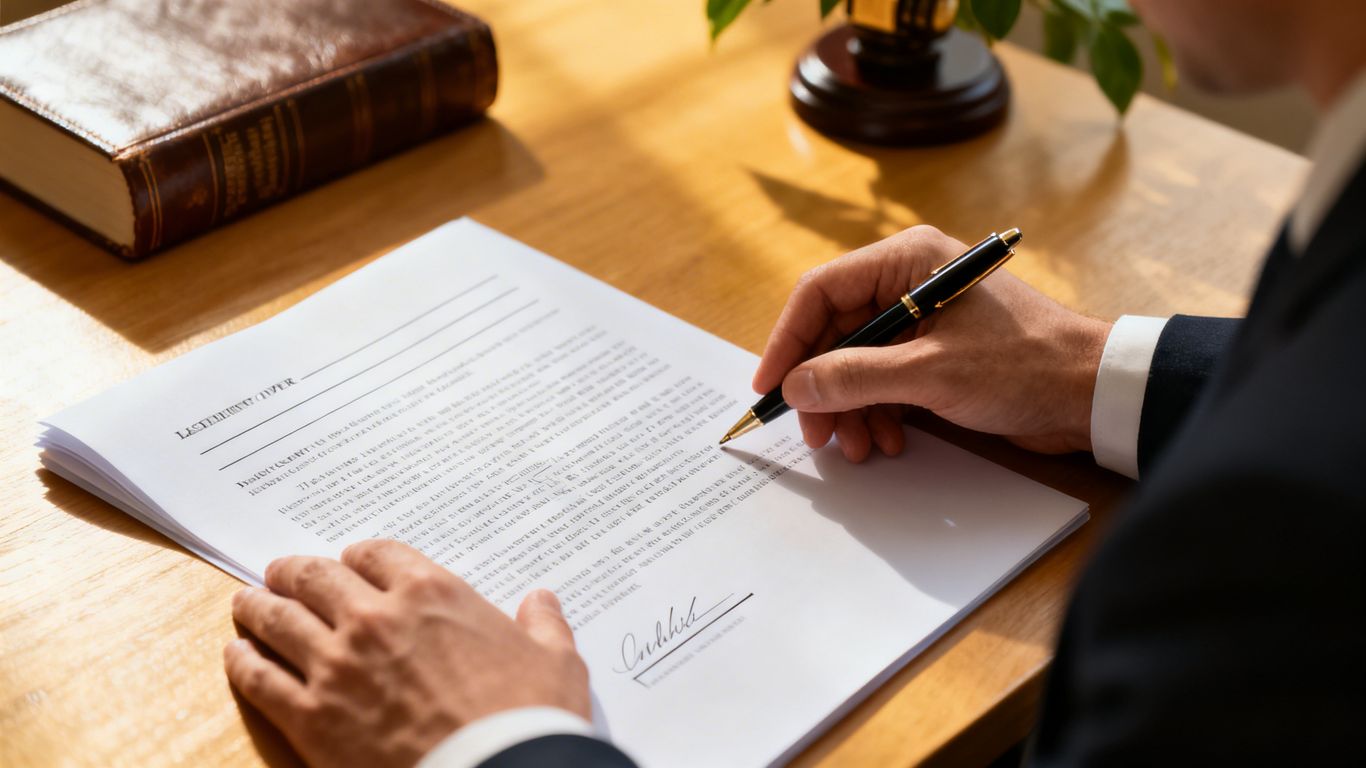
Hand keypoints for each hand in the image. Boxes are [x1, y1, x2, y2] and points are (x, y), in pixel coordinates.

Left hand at [224, 540, 589, 767]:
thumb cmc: (528, 719)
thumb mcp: (555, 662)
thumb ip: (544, 625)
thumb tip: (542, 602)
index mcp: (432, 593)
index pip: (377, 553)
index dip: (360, 557)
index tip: (352, 564)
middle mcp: (375, 618)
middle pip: (315, 578)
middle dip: (294, 573)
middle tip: (280, 573)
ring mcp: (336, 666)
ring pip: (278, 620)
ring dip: (258, 606)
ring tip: (246, 603)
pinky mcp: (311, 716)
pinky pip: (260, 678)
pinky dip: (244, 661)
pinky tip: (238, 655)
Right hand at [753, 225, 1111, 460]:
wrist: (1094, 394)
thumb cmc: (1025, 365)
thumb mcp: (930, 373)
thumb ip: (855, 377)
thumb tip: (795, 387)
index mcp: (908, 261)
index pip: (821, 292)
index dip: (788, 340)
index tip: (771, 386)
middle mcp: (910, 283)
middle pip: (836, 333)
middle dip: (822, 387)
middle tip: (814, 433)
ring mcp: (924, 321)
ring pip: (857, 363)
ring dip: (849, 408)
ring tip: (856, 448)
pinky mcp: (937, 355)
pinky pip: (885, 381)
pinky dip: (877, 412)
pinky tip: (885, 441)